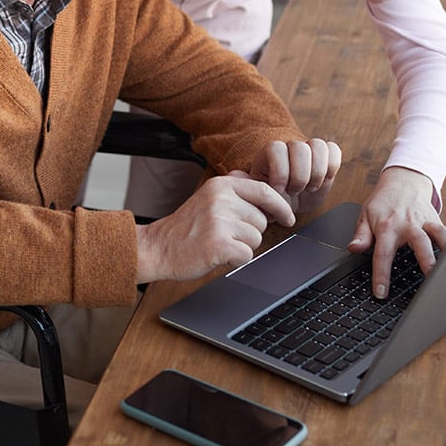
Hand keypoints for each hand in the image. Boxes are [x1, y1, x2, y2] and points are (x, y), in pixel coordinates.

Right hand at [135, 172, 294, 283]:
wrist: (157, 247)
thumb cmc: (186, 227)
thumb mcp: (208, 198)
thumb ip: (235, 192)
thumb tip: (268, 192)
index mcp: (220, 185)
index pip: (264, 190)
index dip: (280, 206)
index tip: (288, 217)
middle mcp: (221, 199)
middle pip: (261, 220)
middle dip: (250, 232)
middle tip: (225, 234)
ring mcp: (219, 221)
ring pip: (256, 239)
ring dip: (242, 247)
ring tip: (218, 243)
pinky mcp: (218, 244)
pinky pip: (246, 255)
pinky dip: (235, 260)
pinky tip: (218, 255)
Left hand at [249, 138, 341, 214]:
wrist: (289, 203)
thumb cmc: (271, 199)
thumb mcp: (256, 196)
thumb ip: (247, 185)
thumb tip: (235, 174)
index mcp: (270, 154)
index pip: (276, 148)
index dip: (280, 171)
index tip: (279, 190)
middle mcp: (289, 148)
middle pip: (299, 147)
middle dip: (299, 175)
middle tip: (295, 190)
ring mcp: (309, 151)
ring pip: (318, 146)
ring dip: (316, 172)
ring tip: (309, 187)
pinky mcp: (326, 157)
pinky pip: (333, 150)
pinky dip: (331, 167)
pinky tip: (323, 181)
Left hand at [346, 165, 445, 298]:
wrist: (403, 181)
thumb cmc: (383, 202)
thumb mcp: (365, 215)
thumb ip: (361, 235)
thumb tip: (353, 248)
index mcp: (388, 227)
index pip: (383, 253)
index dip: (382, 274)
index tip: (381, 292)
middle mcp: (409, 224)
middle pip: (419, 242)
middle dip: (427, 260)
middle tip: (432, 278)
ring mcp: (425, 222)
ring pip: (439, 234)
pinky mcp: (438, 221)